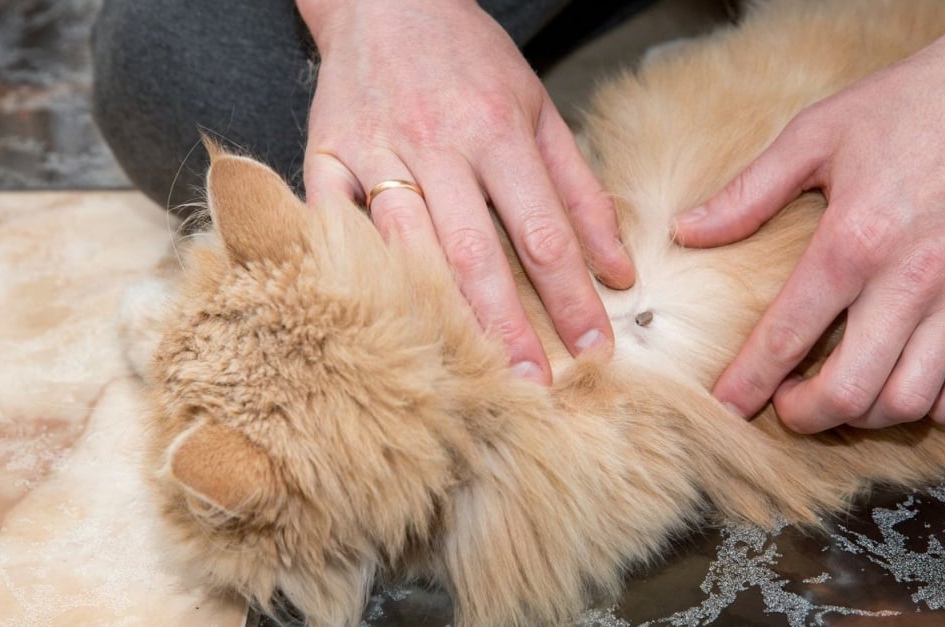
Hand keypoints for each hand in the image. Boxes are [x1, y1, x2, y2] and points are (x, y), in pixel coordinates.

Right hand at [297, 0, 634, 383]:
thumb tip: (619, 270)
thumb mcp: (539, 110)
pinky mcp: (324, 154)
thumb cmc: (470, 60)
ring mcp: (373, 150)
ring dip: (433, 311)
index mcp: (497, 131)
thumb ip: (580, 191)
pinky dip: (346, 268)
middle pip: (472, 250)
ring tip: (461, 373)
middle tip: (530, 387)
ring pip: (402, 244)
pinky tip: (369, 319)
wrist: (386, 0)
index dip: (571, 297)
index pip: (544, 232)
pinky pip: (329, 220)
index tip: (594, 349)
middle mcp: (435, 144)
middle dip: (505, 325)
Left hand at [672, 0, 944, 431]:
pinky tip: (912, 387)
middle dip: (805, 415)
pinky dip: (944, 408)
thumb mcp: (814, 134)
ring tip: (841, 392)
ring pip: (912, 400)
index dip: (748, 384)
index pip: (786, 336)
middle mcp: (909, 280)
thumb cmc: (907, 105)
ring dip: (866, 417)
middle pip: (851, 391)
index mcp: (851, 241)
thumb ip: (747, 192)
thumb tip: (687, 231)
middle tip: (786, 404)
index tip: (726, 406)